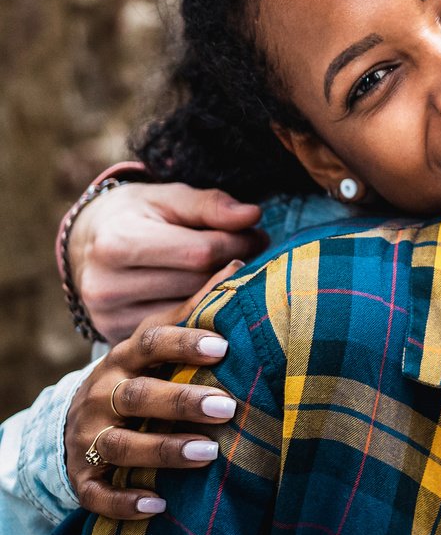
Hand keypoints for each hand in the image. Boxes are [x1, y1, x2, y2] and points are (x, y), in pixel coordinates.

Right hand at [65, 264, 242, 519]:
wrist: (76, 420)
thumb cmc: (138, 373)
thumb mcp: (157, 341)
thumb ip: (195, 307)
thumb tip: (239, 263)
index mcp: (125, 358)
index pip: (150, 343)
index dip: (184, 343)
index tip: (222, 345)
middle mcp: (101, 395)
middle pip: (138, 396)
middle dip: (182, 402)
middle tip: (227, 407)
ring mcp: (89, 437)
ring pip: (121, 445)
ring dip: (164, 450)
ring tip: (208, 454)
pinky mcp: (84, 476)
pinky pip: (98, 492)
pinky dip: (126, 501)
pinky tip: (159, 505)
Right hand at [67, 183, 264, 343]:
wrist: (88, 242)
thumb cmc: (136, 214)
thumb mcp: (168, 197)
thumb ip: (210, 205)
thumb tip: (253, 215)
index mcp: (117, 243)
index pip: (200, 251)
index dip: (239, 243)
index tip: (258, 236)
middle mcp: (106, 285)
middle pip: (196, 284)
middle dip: (231, 268)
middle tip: (251, 256)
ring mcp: (108, 317)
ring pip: (189, 312)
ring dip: (218, 294)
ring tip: (230, 274)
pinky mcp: (114, 337)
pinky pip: (173, 331)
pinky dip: (196, 316)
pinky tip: (207, 299)